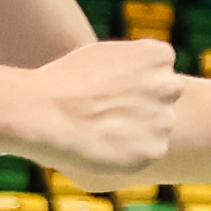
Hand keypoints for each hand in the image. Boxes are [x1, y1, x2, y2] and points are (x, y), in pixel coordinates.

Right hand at [11, 36, 180, 181]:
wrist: (39, 112)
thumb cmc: (60, 80)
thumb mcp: (103, 55)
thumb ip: (132, 65)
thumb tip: (142, 79)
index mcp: (159, 55)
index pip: (157, 71)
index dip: (128, 82)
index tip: (104, 86)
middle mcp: (171, 85)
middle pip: (160, 100)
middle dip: (138, 107)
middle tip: (101, 112)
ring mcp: (164, 120)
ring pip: (154, 129)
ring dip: (132, 132)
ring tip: (96, 130)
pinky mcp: (154, 150)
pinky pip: (144, 154)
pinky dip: (126, 155)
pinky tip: (99, 147)